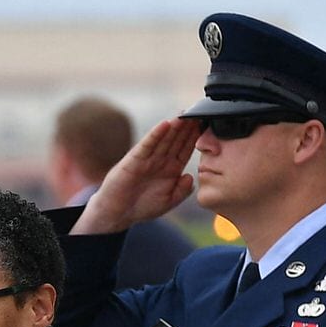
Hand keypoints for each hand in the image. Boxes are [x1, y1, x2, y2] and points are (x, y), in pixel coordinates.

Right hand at [74, 117, 202, 234]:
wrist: (117, 214)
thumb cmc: (142, 208)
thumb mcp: (168, 202)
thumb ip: (182, 191)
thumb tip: (190, 176)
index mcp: (171, 169)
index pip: (186, 149)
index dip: (196, 137)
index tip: (208, 125)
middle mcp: (161, 160)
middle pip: (177, 139)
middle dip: (188, 127)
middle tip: (200, 112)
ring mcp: (148, 158)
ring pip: (164, 139)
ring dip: (174, 126)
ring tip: (185, 114)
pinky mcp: (134, 159)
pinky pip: (147, 145)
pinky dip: (155, 135)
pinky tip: (165, 125)